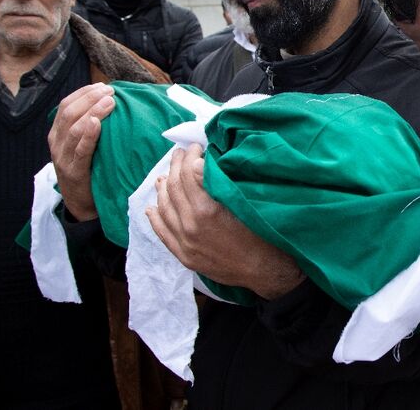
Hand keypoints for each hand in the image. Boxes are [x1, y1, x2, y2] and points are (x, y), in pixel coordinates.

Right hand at [48, 83, 115, 220]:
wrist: (81, 203)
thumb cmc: (89, 169)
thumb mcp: (85, 145)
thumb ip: (92, 127)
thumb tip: (112, 102)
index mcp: (58, 133)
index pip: (66, 106)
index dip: (83, 93)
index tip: (103, 86)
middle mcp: (57, 143)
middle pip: (69, 113)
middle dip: (90, 98)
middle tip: (110, 91)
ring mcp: (63, 157)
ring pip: (74, 128)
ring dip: (93, 111)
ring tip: (110, 102)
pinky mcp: (74, 171)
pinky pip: (80, 150)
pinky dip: (88, 135)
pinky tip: (98, 123)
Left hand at [146, 144, 305, 299]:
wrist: (266, 271)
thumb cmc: (263, 233)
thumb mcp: (244, 203)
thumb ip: (216, 185)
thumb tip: (196, 165)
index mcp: (207, 210)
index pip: (187, 176)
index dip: (189, 158)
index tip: (194, 147)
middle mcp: (191, 226)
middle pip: (174, 189)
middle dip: (175, 167)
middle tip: (180, 154)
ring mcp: (185, 243)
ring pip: (165, 209)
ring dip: (163, 189)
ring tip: (165, 175)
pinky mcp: (185, 257)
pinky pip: (163, 234)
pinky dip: (156, 218)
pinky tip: (153, 207)